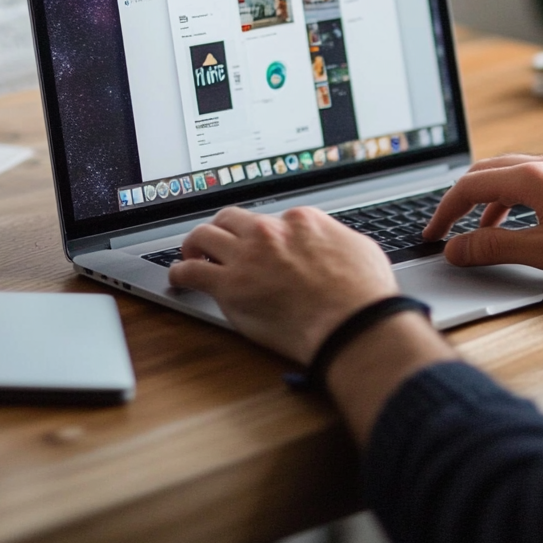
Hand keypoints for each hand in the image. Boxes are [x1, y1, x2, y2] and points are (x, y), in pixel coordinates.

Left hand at [169, 206, 398, 364]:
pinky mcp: (230, 286)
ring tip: (192, 257)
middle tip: (216, 245)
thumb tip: (336, 245)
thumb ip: (338, 242)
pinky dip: (180, 273)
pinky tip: (179, 279)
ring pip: (204, 235)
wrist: (353, 323)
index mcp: (302, 221)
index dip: (261, 236)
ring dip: (195, 245)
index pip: (269, 219)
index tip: (258, 247)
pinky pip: (190, 271)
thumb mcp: (360, 250)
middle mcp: (271, 231)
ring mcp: (248, 255)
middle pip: (231, 219)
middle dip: (222, 230)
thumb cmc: (364, 295)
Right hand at [425, 154, 542, 283]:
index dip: (445, 211)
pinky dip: (508, 200)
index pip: (470, 186)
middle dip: (460, 202)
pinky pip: (528, 180)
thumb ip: (494, 247)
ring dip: (485, 202)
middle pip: (484, 174)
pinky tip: (515, 223)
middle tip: (446, 229)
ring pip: (506, 175)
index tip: (433, 234)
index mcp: (531, 177)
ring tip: (478, 233)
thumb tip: (457, 248)